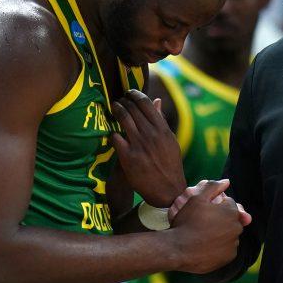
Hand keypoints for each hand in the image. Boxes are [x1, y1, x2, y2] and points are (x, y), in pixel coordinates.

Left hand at [111, 90, 185, 206]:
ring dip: (116, 110)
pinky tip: (112, 133)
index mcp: (162, 129)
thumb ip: (161, 120)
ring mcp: (139, 145)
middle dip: (123, 101)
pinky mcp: (128, 157)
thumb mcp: (170, 141)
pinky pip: (115, 138)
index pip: (145, 103)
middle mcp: (151, 134)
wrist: (167, 190)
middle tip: (119, 100)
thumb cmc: (169, 164)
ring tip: (113, 108)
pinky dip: (112, 133)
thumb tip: (157, 100)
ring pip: (123, 119)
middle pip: (132, 108)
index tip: (129, 93)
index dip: (134, 94)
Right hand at [169, 179, 245, 273]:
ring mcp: (233, 243)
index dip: (216, 206)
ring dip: (221, 233)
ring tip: (203, 235)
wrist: (177, 248)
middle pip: (231, 220)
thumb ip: (213, 187)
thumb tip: (227, 181)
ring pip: (229, 235)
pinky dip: (219, 247)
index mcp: (231, 211)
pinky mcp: (228, 256)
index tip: (204, 211)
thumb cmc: (186, 222)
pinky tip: (206, 245)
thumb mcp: (196, 199)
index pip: (229, 204)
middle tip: (203, 223)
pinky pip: (226, 249)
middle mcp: (236, 227)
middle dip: (221, 219)